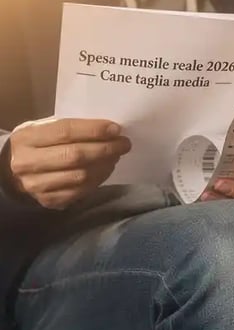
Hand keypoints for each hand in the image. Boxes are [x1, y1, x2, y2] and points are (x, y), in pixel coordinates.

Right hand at [3, 118, 131, 209]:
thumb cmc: (37, 145)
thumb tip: (108, 130)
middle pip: (75, 155)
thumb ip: (70, 128)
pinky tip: (104, 170)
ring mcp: (37, 185)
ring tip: (115, 156)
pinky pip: (81, 191)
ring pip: (81, 176)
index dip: (94, 130)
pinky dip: (98, 180)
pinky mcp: (49, 201)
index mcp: (27, 138)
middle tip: (124, 144)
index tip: (116, 129)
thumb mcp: (43, 130)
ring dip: (105, 165)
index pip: (65, 132)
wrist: (12, 172)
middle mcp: (28, 162)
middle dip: (105, 149)